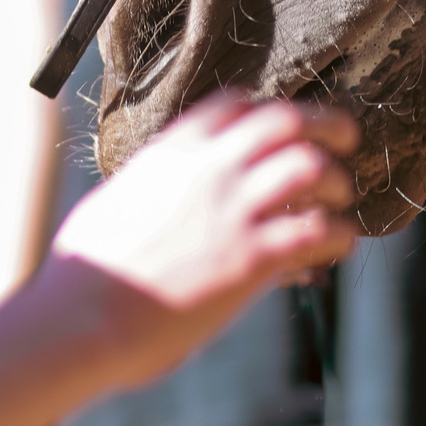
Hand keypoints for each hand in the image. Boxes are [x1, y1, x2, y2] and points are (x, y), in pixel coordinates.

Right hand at [50, 93, 357, 384]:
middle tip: (348, 139)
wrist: (78, 321)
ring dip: (335, 181)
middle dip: (327, 123)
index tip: (289, 126)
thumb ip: (150, 190)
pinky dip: (338, 234)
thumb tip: (157, 193)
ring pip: (312, 166)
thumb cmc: (82, 276)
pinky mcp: (251, 257)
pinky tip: (338, 246)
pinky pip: (317, 230)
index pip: (236, 104)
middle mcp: (208, 169)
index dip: (271, 111)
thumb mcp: (114, 206)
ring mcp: (232, 210)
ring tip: (339, 200)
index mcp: (172, 152)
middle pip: (287, 120)